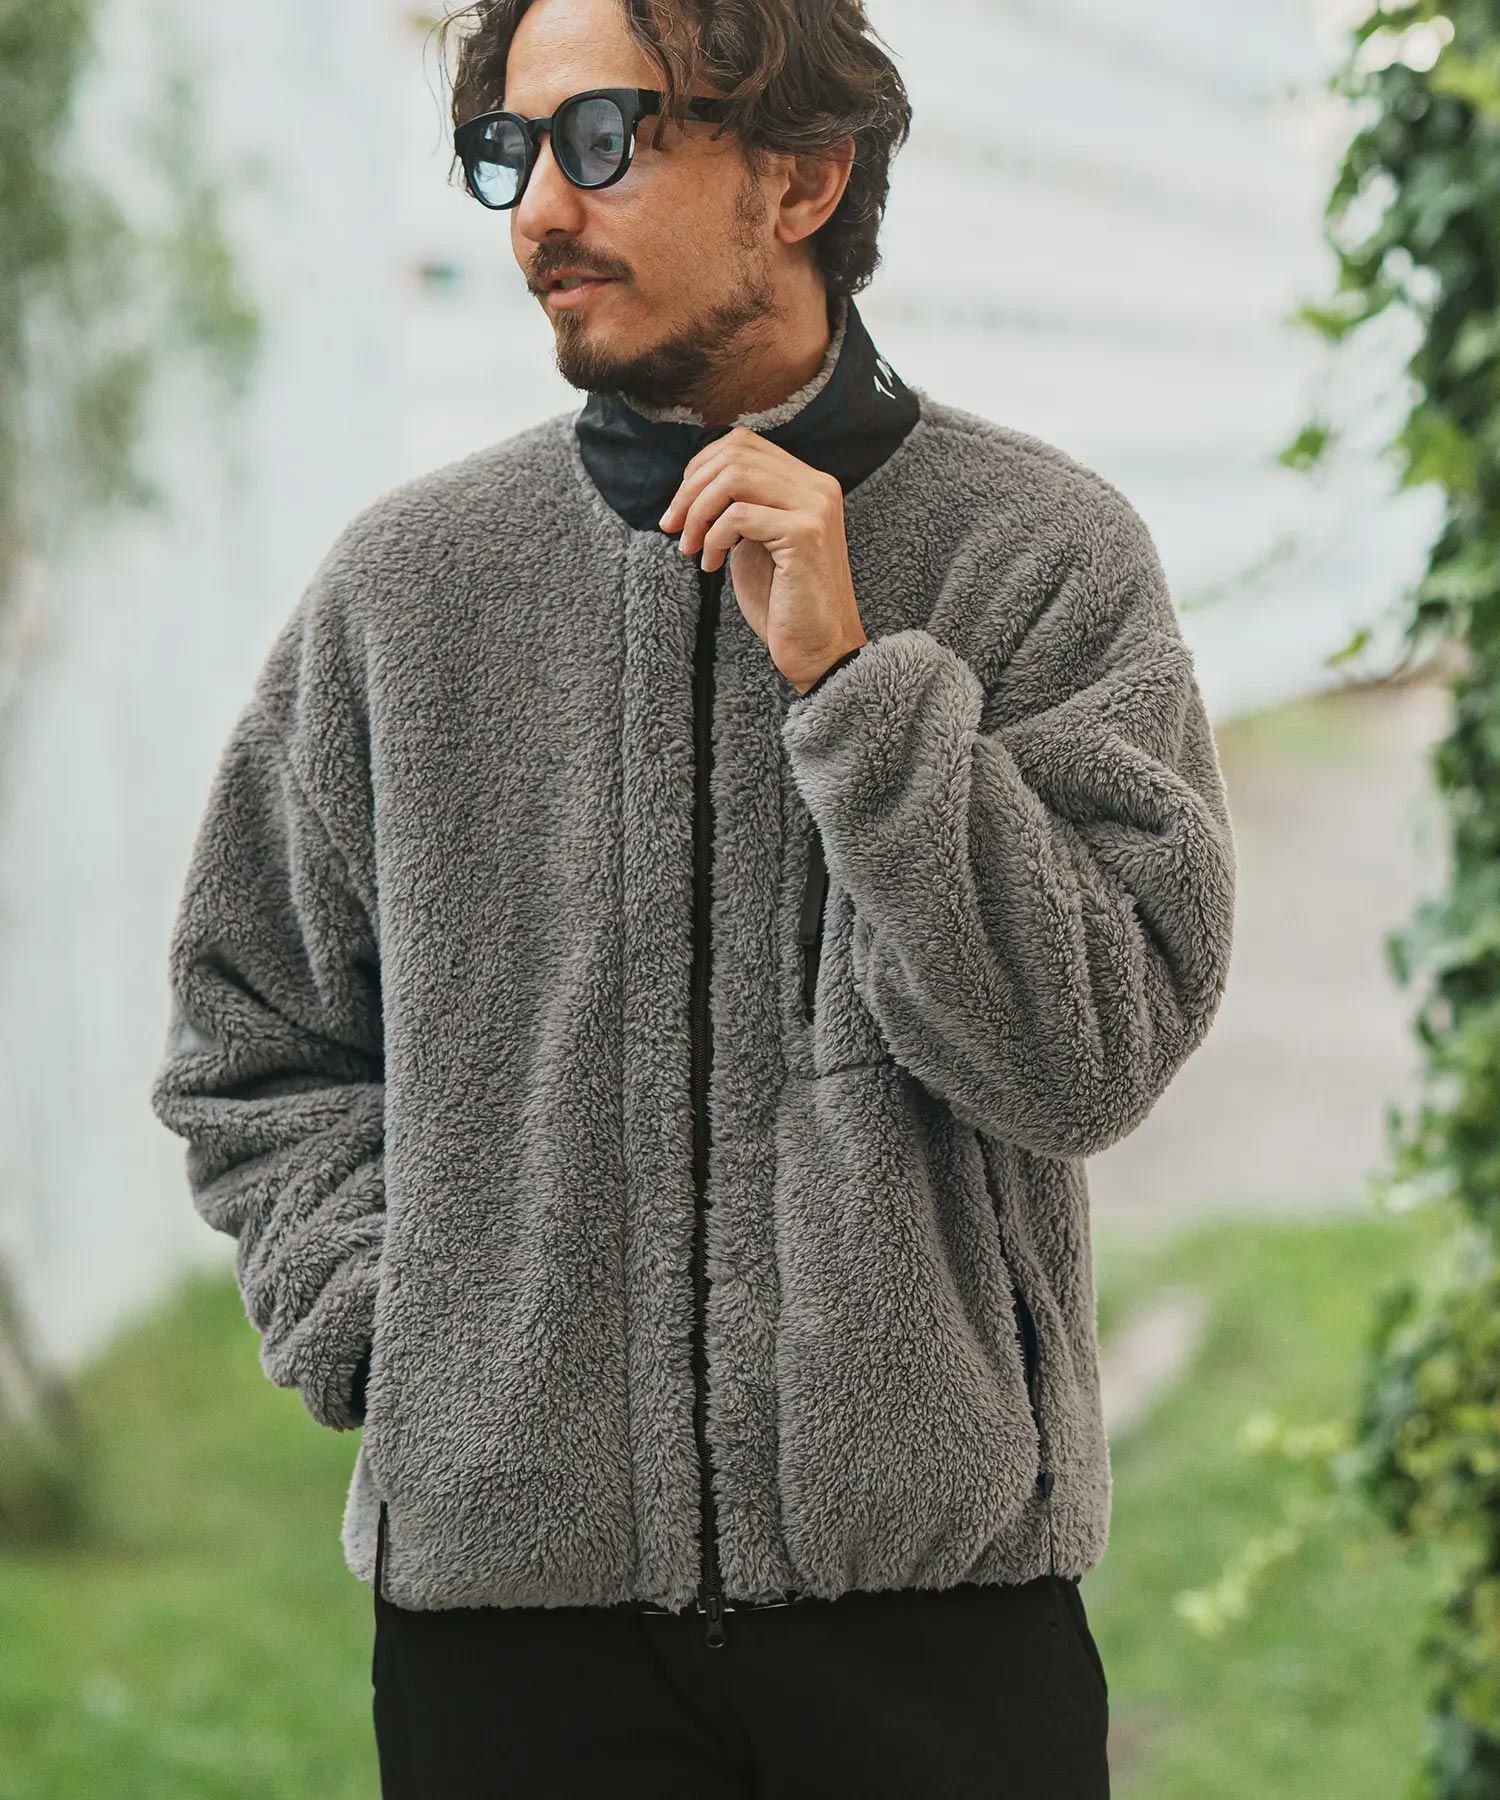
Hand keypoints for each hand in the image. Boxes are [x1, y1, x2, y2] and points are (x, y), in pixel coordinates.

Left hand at [658, 427, 867, 690]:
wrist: (819, 651)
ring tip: (690, 549)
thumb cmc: (784, 602)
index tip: (680, 508)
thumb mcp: (756, 542)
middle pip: (734, 453)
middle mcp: (818, 487)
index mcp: (808, 483)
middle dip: (690, 490)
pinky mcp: (805, 534)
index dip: (700, 468)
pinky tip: (712, 566)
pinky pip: (738, 516)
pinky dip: (713, 539)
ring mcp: (814, 507)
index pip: (743, 443)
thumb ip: (741, 506)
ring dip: (698, 512)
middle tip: (673, 528)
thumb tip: (694, 483)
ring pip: (733, 477)